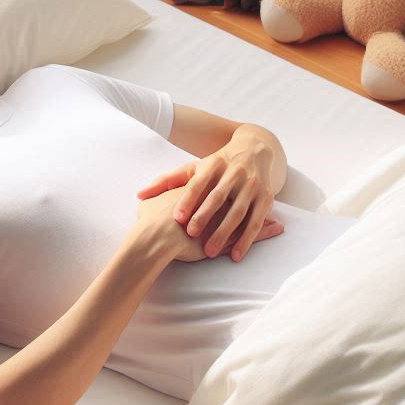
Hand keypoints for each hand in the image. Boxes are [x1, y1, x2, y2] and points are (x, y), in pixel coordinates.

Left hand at [137, 131, 279, 261]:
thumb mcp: (194, 169)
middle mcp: (234, 173)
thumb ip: (167, 182)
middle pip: (218, 197)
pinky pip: (255, 221)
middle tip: (191, 235)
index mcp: (213, 165)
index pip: (197, 184)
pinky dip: (246, 239)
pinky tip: (235, 255)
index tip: (177, 218)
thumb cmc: (216, 165)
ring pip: (238, 212)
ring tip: (209, 252)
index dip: (187, 200)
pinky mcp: (265, 198)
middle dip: (205, 216)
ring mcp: (251, 185)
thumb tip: (139, 194)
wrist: (255, 149)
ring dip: (224, 232)